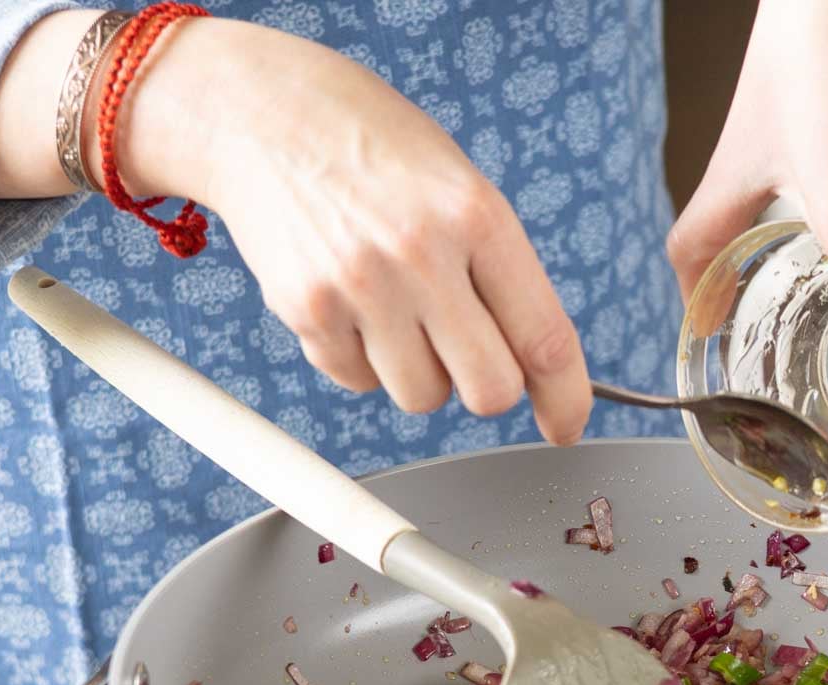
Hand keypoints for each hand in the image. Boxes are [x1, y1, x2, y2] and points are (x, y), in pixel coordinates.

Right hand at [114, 20, 591, 443]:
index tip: (566, 425)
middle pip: (489, 390)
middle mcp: (422, 254)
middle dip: (487, 386)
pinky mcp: (307, 311)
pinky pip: (359, 382)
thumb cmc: (374, 148)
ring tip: (400, 311)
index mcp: (477, 215)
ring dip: (421, 373)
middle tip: (468, 352)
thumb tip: (536, 363)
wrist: (262, 115)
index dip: (565, 397)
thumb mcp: (459, 185)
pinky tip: (353, 303)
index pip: (544, 336)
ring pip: (423, 397)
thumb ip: (500, 269)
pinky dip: (364, 360)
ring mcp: (360, 287)